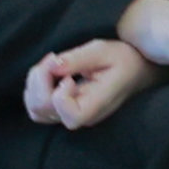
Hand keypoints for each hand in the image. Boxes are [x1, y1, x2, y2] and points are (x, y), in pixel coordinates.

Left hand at [27, 38, 154, 130]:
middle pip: (44, 110)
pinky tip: (48, 72)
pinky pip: (37, 107)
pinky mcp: (62, 110)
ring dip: (35, 83)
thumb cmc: (123, 60)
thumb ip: (78, 59)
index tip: (68, 75)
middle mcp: (82, 116)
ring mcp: (70, 115)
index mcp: (97, 106)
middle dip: (41, 80)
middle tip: (54, 58)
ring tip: (51, 63)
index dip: (60, 95)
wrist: (134, 68)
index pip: (70, 116)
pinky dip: (34, 88)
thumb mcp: (103, 51)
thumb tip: (53, 65)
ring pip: (36, 110)